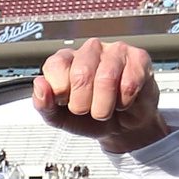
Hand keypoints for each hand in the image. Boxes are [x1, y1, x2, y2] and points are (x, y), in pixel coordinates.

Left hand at [33, 39, 167, 153]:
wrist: (121, 128)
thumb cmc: (89, 118)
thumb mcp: (59, 118)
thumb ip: (43, 104)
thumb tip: (39, 84)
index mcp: (66, 60)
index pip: (55, 65)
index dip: (60, 92)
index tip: (66, 102)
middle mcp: (89, 50)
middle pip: (81, 74)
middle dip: (82, 105)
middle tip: (87, 110)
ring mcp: (115, 51)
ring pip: (107, 79)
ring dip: (104, 107)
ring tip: (104, 109)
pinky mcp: (139, 59)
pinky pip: (129, 84)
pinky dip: (124, 103)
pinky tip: (122, 102)